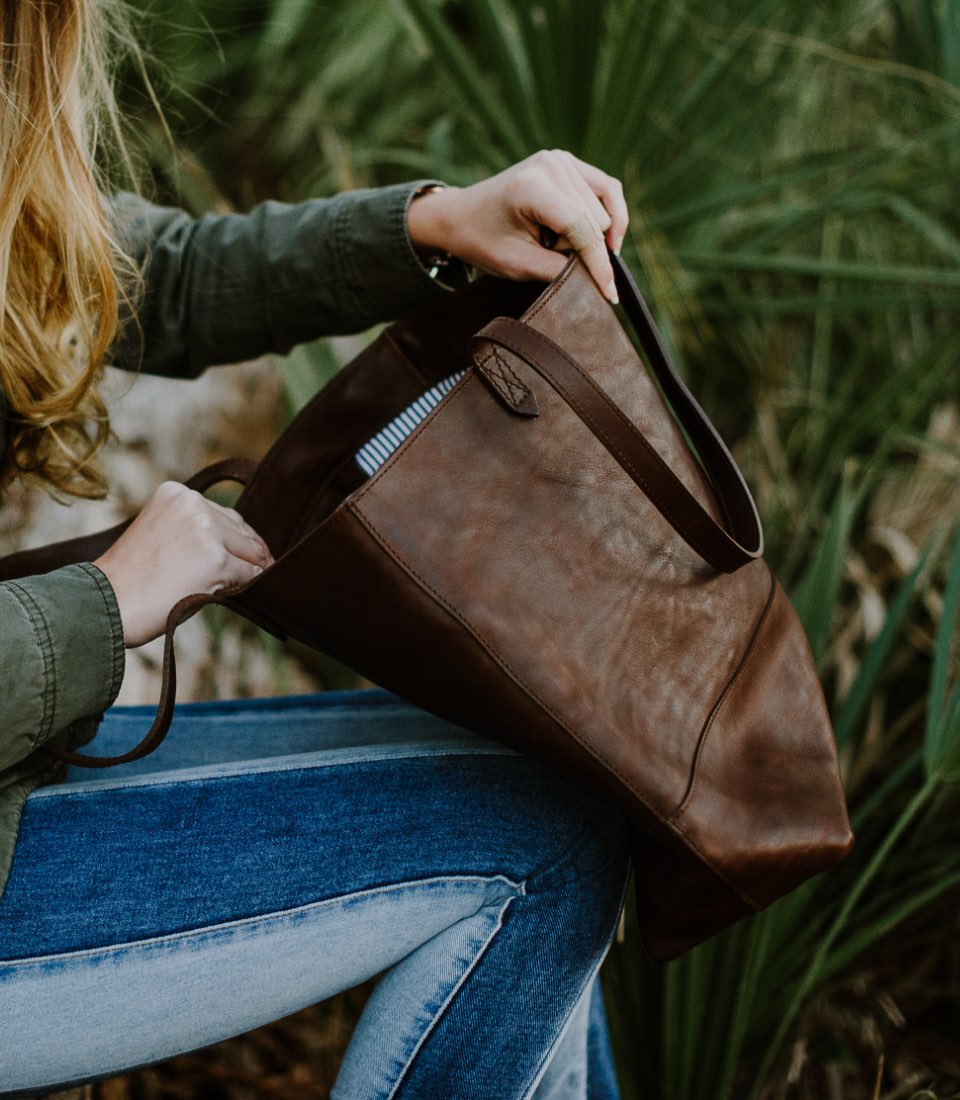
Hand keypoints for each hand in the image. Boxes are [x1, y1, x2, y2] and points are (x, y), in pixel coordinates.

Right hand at [94, 481, 273, 647]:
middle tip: (258, 569)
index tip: (247, 554)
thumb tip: (243, 542)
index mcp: (176, 493)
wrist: (107, 602)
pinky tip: (234, 593)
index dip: (238, 538)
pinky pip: (249, 574)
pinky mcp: (216, 559)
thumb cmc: (130, 577)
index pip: (224, 514)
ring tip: (236, 584)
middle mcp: (193, 504)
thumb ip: (193, 528)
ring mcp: (205, 530)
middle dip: (248, 552)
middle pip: (241, 529)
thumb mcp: (159, 533)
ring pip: (250, 551)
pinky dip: (247, 585)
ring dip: (248, 569)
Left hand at [406, 149, 627, 301]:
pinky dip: (610, 215)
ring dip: (587, 234)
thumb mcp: (518, 265)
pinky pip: (608, 190)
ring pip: (604, 211)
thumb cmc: (484, 242)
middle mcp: (550, 165)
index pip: (581, 227)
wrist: (461, 216)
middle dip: (581, 248)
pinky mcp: (568, 162)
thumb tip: (599, 280)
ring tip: (553, 239)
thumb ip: (559, 272)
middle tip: (546, 252)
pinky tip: (605, 236)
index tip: (609, 294)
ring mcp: (561, 159)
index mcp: (531, 187)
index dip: (598, 264)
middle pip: (596, 221)